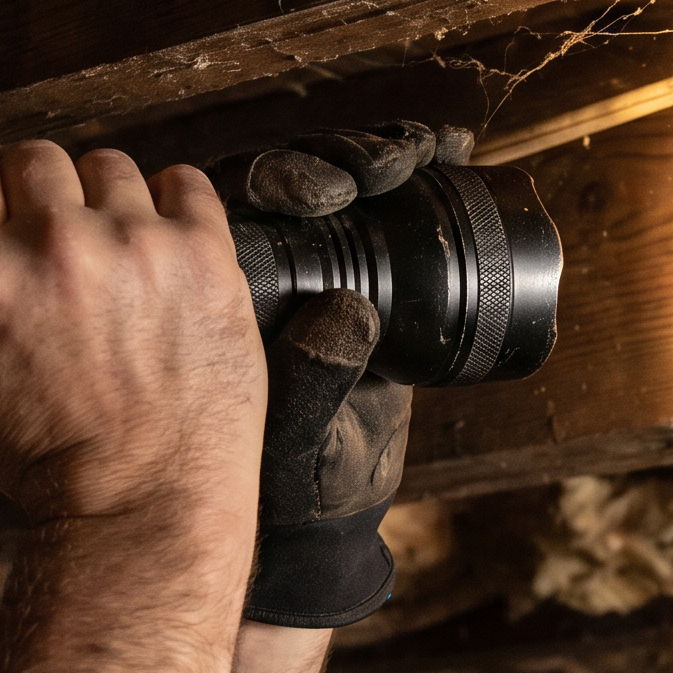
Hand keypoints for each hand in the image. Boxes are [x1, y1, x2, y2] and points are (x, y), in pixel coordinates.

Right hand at [0, 142, 263, 553]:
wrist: (142, 499)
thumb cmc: (47, 466)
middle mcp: (58, 248)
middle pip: (33, 158)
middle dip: (35, 197)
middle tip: (50, 243)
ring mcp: (138, 246)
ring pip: (109, 166)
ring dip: (104, 201)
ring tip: (111, 252)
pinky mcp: (204, 256)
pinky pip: (186, 182)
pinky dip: (174, 205)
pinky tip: (162, 242)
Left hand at [216, 121, 468, 626]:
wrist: (318, 520)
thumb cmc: (286, 487)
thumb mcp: (295, 439)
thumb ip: (313, 384)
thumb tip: (346, 316)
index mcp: (227, 297)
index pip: (242, 210)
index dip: (284, 185)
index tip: (318, 193)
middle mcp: (263, 272)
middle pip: (292, 181)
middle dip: (336, 164)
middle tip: (367, 177)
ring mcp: (318, 270)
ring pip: (338, 184)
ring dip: (374, 158)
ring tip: (412, 157)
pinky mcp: (374, 278)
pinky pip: (385, 208)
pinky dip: (412, 170)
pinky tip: (445, 152)